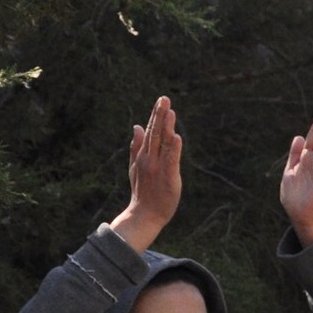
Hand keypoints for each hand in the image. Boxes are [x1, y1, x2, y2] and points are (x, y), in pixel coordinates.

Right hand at [110, 97, 182, 251]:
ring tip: (170, 111)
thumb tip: (136, 126)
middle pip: (155, 133)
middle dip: (160, 115)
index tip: (161, 101)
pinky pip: (171, 161)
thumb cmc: (143, 191)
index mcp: (143, 155)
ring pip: (161, 144)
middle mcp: (148, 158)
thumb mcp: (136, 166)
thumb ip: (136, 146)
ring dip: (166, 127)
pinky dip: (173, 149)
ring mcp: (157, 167)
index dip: (156, 116)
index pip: (150, 131)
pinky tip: (176, 137)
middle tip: (164, 99)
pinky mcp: (168, 177)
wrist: (144, 214)